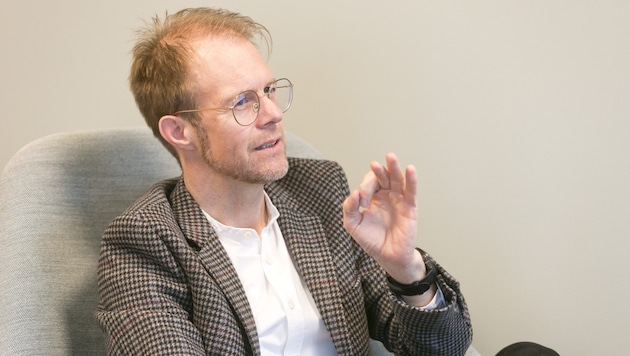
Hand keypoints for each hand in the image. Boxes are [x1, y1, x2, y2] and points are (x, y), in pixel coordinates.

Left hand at [342, 153, 423, 281]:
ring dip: (394, 167)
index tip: (361, 202)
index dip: (364, 187)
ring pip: (397, 179)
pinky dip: (412, 180)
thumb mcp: (352, 224)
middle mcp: (386, 195)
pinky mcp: (409, 207)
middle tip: (374, 166)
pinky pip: (411, 191)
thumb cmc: (371, 239)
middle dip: (378, 171)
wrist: (387, 256)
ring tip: (390, 157)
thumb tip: (354, 193)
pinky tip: (410, 169)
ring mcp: (399, 200)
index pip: (369, 182)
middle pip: (383, 176)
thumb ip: (348, 208)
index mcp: (372, 196)